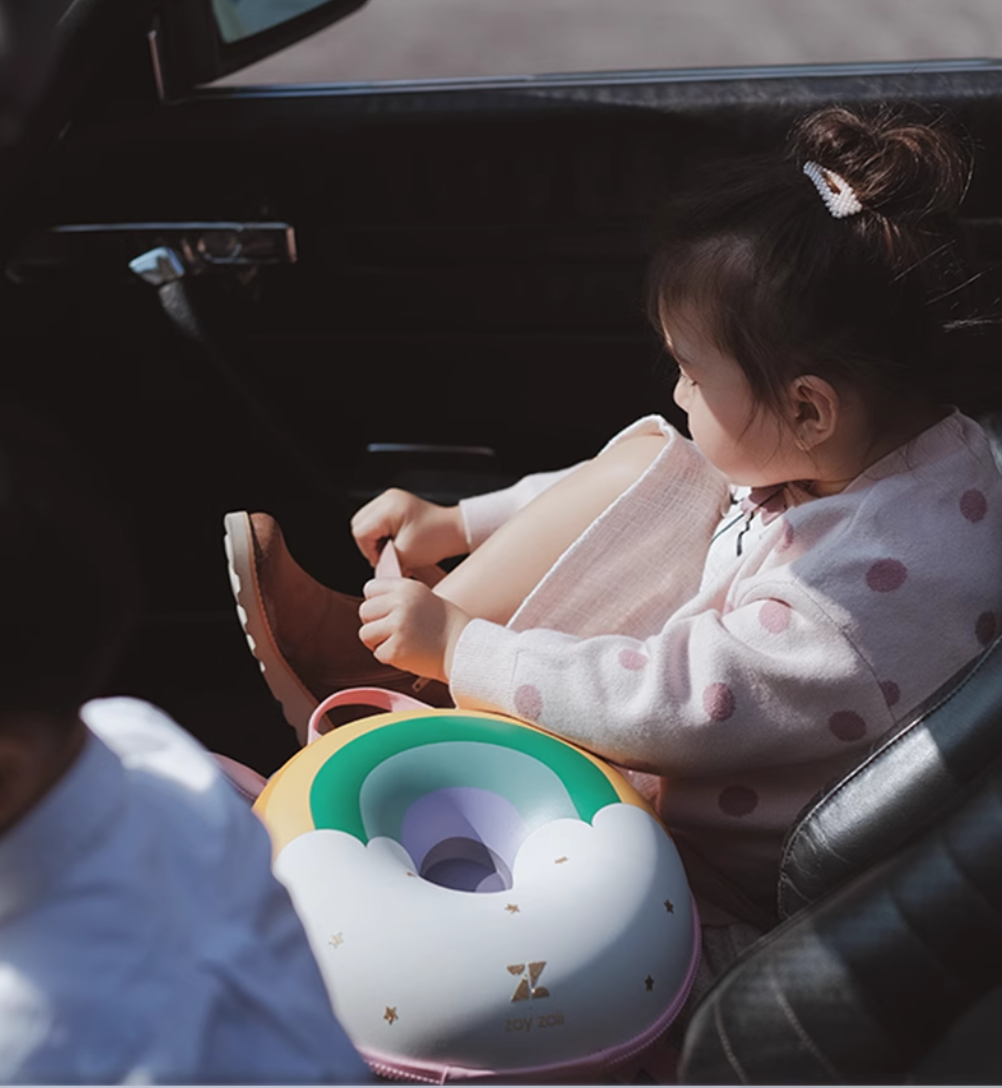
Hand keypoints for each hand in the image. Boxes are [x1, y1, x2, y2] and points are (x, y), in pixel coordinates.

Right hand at [350, 489, 466, 572]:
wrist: (455, 530)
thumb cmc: (437, 539)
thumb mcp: (406, 555)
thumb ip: (384, 558)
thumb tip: (375, 564)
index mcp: (388, 507)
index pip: (360, 531)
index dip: (369, 550)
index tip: (383, 560)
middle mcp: (387, 498)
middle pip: (358, 524)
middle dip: (369, 543)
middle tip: (385, 555)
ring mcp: (390, 498)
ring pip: (365, 521)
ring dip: (374, 538)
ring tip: (391, 548)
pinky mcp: (395, 503)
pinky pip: (375, 519)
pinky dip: (381, 532)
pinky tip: (394, 540)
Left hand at [358, 579, 470, 682]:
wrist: (464, 649)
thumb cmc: (443, 626)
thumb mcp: (422, 598)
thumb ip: (396, 597)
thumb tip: (368, 603)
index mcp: (407, 587)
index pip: (370, 589)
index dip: (376, 603)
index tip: (390, 613)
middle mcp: (401, 603)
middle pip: (364, 612)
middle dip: (375, 624)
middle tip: (395, 631)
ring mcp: (399, 626)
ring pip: (365, 634)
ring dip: (379, 642)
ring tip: (402, 642)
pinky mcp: (396, 649)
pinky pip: (378, 653)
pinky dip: (390, 657)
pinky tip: (409, 653)